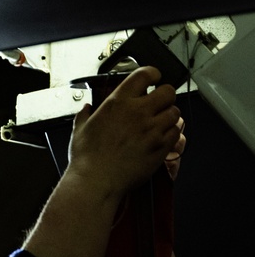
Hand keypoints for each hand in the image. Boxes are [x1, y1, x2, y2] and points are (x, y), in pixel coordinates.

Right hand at [67, 66, 181, 196]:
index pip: (145, 74)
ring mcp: (152, 129)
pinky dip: (171, 133)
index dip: (153, 74)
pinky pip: (177, 133)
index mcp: (118, 103)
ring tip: (159, 123)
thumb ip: (84, 115)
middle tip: (158, 103)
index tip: (153, 79)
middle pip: (167, 92)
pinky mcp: (161, 146)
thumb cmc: (87, 159)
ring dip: (168, 116)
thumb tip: (86, 108)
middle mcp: (138, 112)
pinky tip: (160, 137)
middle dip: (165, 96)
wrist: (96, 182)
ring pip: (175, 112)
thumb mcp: (79, 130)